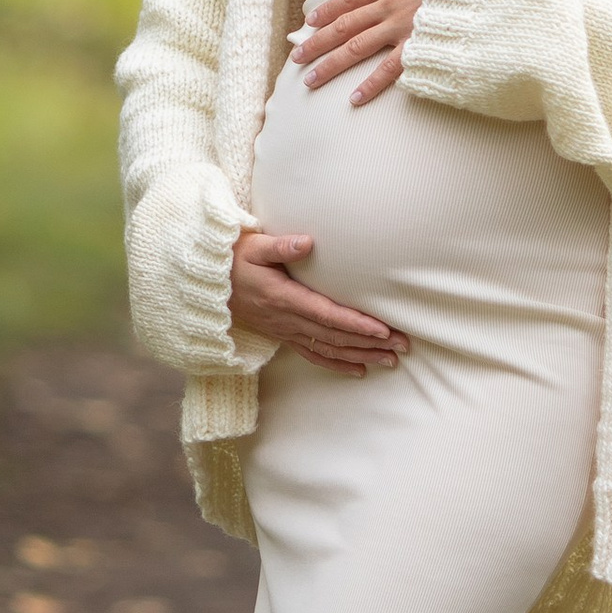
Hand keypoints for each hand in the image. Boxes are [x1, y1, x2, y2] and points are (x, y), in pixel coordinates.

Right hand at [230, 230, 408, 374]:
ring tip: (390, 361)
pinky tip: (359, 370)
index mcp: (283, 297)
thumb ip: (281, 245)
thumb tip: (308, 242)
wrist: (209, 284)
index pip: (327, 315)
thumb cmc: (234, 259)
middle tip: (402, 346)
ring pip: (328, 349)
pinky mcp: (284, 335)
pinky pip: (313, 354)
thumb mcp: (254, 246)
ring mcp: (285, 330)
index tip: (383, 330)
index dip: (356, 324)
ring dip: (361, 356)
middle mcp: (287, 320)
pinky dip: (338, 364)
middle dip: (370, 343)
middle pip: (335, 336)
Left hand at [289, 0, 436, 105]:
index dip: (328, 10)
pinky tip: (354, 99)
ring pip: (356, 46)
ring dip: (330, 64)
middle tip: (297, 56)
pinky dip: (371, 85)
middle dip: (318, 41)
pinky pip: (389, 69)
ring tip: (310, 80)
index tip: (310, 21)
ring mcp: (402, 26)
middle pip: (344, 25)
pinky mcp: (418, 46)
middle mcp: (390, 4)